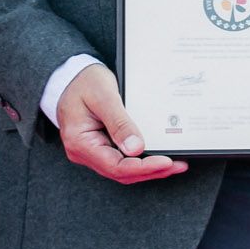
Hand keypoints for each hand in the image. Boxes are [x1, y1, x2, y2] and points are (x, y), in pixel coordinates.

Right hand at [56, 64, 183, 182]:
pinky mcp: (100, 146)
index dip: (143, 167)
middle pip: (120, 172)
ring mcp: (91, 151)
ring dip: (148, 169)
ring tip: (175, 164)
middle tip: (179, 165)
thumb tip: (136, 148)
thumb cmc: (84, 83)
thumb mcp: (103, 97)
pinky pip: (121, 159)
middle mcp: (83, 152)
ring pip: (122, 169)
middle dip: (151, 171)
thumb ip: (119, 123)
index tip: (167, 162)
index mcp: (80, 142)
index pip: (115, 166)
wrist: (70, 77)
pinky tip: (158, 156)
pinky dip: (140, 160)